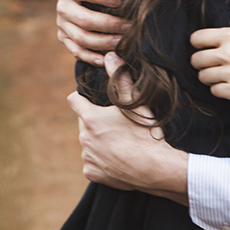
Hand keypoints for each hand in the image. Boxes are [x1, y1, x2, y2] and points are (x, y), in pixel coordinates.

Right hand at [56, 0, 128, 65]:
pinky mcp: (64, 38)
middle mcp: (61, 6)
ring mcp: (62, 24)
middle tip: (131, 26)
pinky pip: (75, 51)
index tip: (123, 0)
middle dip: (110, 25)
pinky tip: (107, 60)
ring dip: (104, 42)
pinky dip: (91, 57)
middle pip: (84, 21)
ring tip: (124, 42)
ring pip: (81, 39)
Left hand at [66, 53, 187, 203]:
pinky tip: (118, 159)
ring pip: (88, 144)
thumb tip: (110, 56)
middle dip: (94, 122)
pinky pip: (92, 164)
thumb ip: (120, 79)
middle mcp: (84, 138)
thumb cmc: (146, 134)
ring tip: (120, 143)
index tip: (92, 101)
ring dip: (98, 142)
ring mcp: (87, 157)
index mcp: (90, 118)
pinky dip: (101, 161)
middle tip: (116, 125)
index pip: (74, 100)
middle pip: (83, 123)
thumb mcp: (135, 103)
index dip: (82, 99)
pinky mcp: (92, 173)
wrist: (155, 168)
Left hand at [190, 27, 229, 112]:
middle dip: (203, 65)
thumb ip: (224, 39)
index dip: (198, 46)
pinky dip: (221, 91)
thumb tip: (197, 43)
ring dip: (211, 79)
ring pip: (202, 77)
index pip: (196, 38)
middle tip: (215, 68)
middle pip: (196, 60)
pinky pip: (214, 91)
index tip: (205, 52)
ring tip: (227, 78)